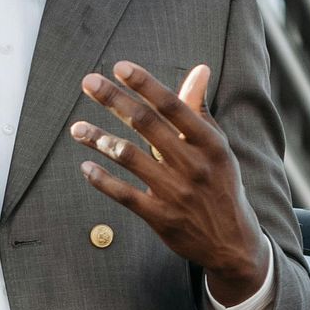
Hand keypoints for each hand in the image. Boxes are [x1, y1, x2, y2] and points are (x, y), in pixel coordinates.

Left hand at [71, 61, 266, 298]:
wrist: (232, 242)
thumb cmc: (220, 184)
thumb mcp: (216, 147)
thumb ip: (199, 110)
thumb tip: (200, 69)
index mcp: (209, 143)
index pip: (174, 106)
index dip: (145, 84)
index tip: (119, 67)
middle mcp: (193, 165)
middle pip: (147, 125)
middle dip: (115, 100)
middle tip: (89, 82)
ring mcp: (176, 193)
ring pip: (130, 157)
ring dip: (100, 139)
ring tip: (77, 128)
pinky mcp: (161, 218)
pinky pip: (125, 195)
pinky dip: (102, 180)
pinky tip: (86, 166)